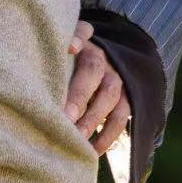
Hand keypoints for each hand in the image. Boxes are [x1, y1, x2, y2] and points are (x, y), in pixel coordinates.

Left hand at [65, 18, 130, 155]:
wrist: (93, 70)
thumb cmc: (63, 66)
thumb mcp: (57, 53)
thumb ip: (56, 50)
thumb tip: (67, 48)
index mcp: (82, 42)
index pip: (82, 31)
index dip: (77, 37)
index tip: (70, 48)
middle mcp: (100, 56)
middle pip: (93, 70)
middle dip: (79, 95)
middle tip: (65, 117)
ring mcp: (115, 77)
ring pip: (110, 96)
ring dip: (93, 119)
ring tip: (76, 138)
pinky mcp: (125, 98)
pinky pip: (121, 117)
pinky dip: (107, 136)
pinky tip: (91, 151)